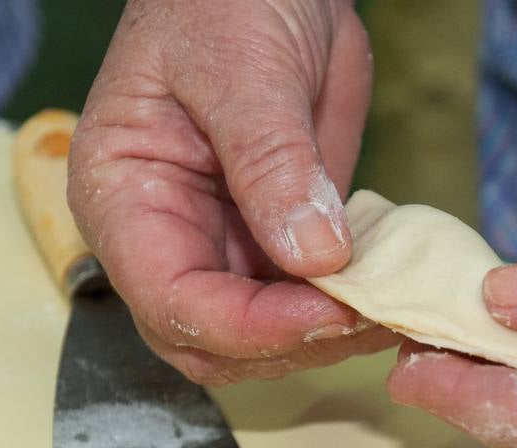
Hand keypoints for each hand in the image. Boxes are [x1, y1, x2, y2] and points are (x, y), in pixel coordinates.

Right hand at [67, 0, 397, 385]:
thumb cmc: (220, 1)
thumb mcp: (244, 69)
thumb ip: (271, 161)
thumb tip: (312, 255)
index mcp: (123, 199)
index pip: (170, 300)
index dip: (246, 325)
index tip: (326, 313)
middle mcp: (163, 237)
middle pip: (209, 340)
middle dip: (286, 344)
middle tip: (369, 317)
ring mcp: (218, 244)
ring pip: (259, 337)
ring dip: (324, 336)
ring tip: (393, 307)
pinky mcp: (270, 241)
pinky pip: (303, 300)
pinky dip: (347, 308)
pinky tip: (392, 289)